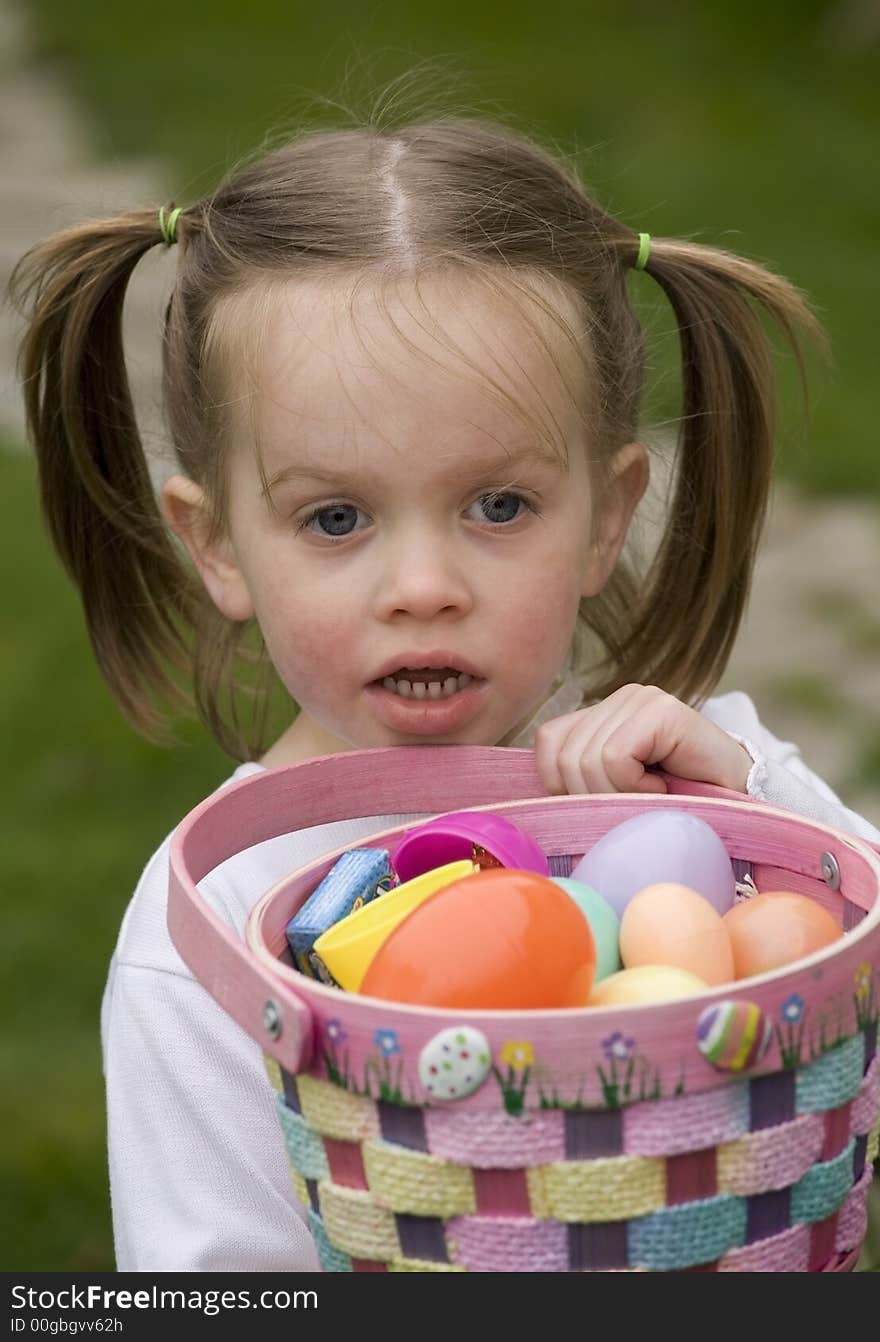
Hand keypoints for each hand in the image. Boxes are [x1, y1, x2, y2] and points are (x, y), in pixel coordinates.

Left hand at [534, 684, 751, 795]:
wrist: (742, 804)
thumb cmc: (677, 803)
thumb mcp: (616, 791)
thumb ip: (579, 779)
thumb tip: (535, 798)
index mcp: (602, 712)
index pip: (548, 741)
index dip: (563, 783)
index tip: (604, 800)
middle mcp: (619, 697)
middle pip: (567, 756)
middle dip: (594, 797)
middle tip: (634, 802)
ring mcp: (642, 698)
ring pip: (588, 760)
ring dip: (620, 794)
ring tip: (654, 792)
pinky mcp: (662, 710)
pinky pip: (615, 757)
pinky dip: (636, 785)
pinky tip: (664, 784)